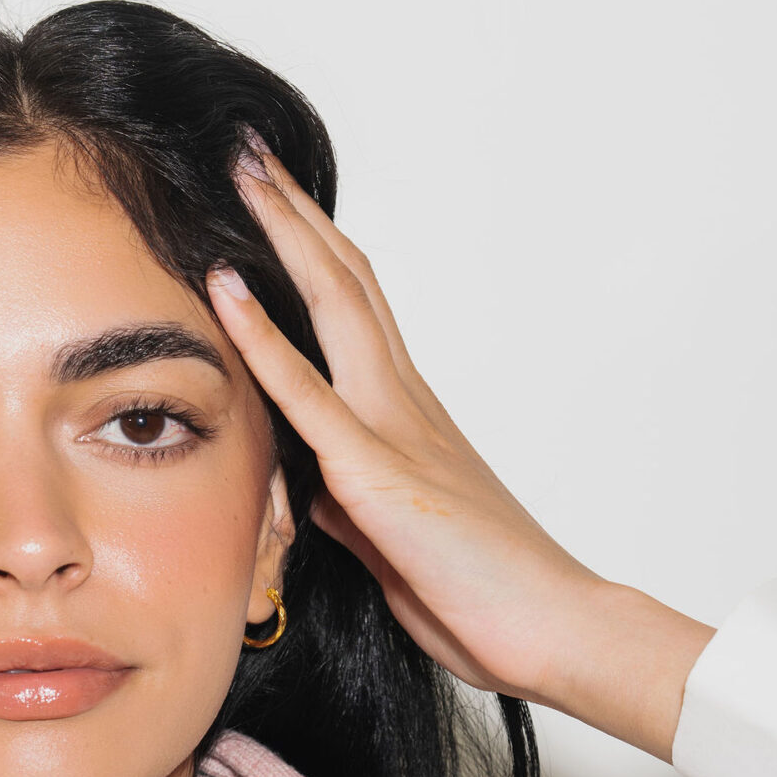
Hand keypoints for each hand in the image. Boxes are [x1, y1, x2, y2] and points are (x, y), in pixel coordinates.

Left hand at [205, 154, 713, 759]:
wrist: (550, 627)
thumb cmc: (482, 593)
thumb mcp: (391, 541)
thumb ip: (349, 503)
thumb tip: (311, 489)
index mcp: (406, 415)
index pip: (354, 307)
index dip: (312, 247)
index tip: (274, 198)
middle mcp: (402, 401)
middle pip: (345, 279)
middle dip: (295, 211)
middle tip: (252, 150)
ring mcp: (392, 427)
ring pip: (335, 304)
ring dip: (284, 235)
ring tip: (245, 173)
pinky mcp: (375, 470)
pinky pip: (308, 392)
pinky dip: (262, 336)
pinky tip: (226, 289)